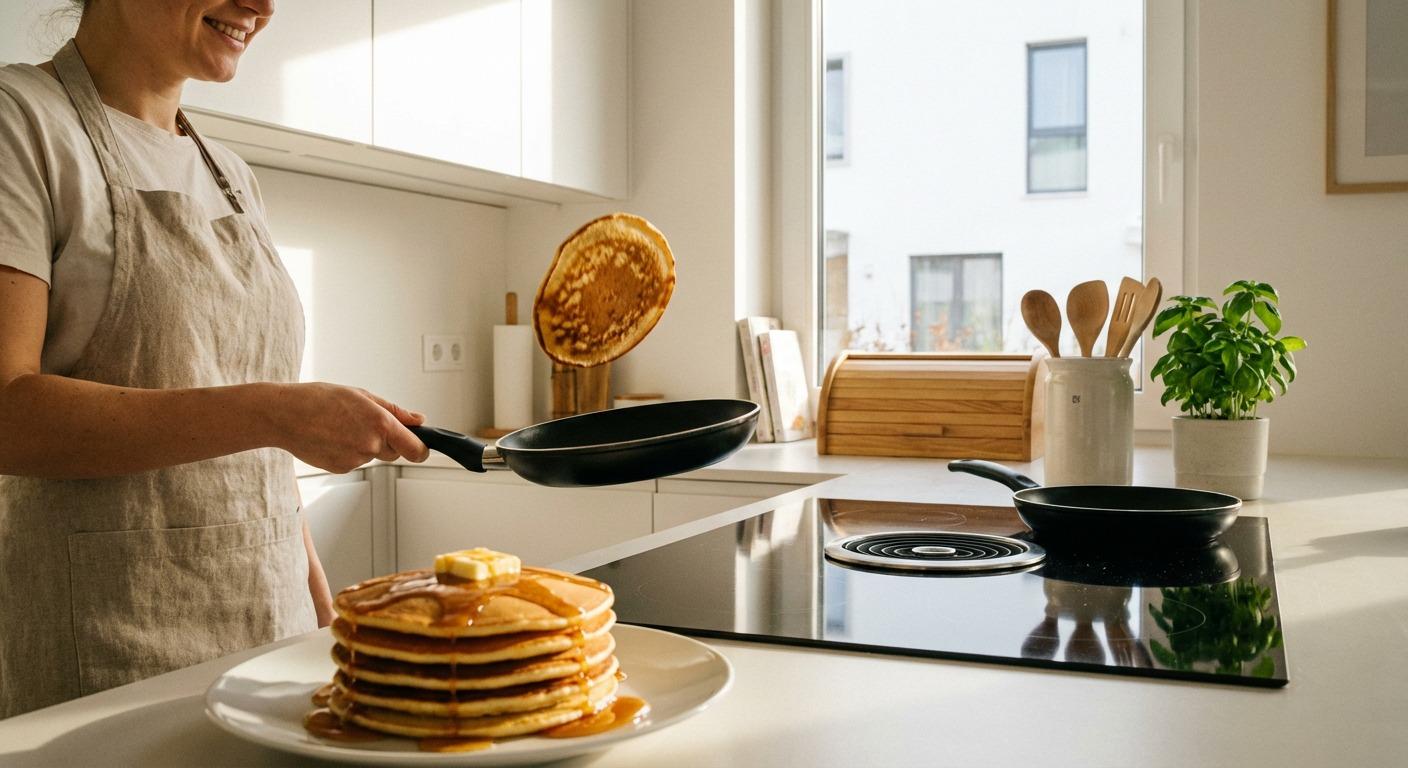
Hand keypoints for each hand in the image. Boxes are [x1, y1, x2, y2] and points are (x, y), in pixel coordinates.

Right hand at [266, 383, 429, 473]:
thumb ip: (395, 411)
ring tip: (341, 427)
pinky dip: (347, 452)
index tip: (421, 448)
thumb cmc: (319, 400)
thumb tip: (419, 420)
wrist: (284, 415)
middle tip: (363, 424)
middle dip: (387, 442)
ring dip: (364, 445)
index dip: (421, 450)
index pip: (416, 449)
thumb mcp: (362, 396)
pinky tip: (331, 438)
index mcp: (380, 423)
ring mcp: (354, 460)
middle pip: (394, 453)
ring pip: (372, 456)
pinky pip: (354, 462)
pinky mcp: (340, 469)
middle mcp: (370, 444)